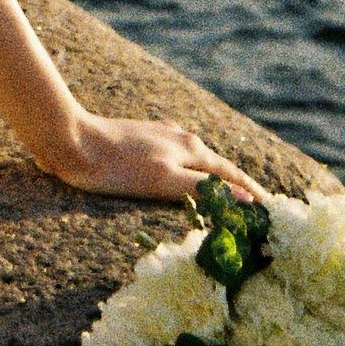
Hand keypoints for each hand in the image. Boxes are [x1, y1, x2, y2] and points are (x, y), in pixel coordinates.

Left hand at [42, 111, 265, 204]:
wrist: (71, 142)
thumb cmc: (117, 166)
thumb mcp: (164, 180)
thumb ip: (204, 188)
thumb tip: (245, 199)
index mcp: (189, 147)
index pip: (230, 174)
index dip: (251, 192)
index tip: (272, 208)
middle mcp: (179, 138)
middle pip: (216, 165)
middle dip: (236, 185)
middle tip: (255, 208)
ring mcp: (159, 137)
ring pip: (196, 160)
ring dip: (213, 177)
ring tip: (225, 194)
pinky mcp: (140, 140)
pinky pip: (176, 158)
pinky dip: (188, 172)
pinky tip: (182, 176)